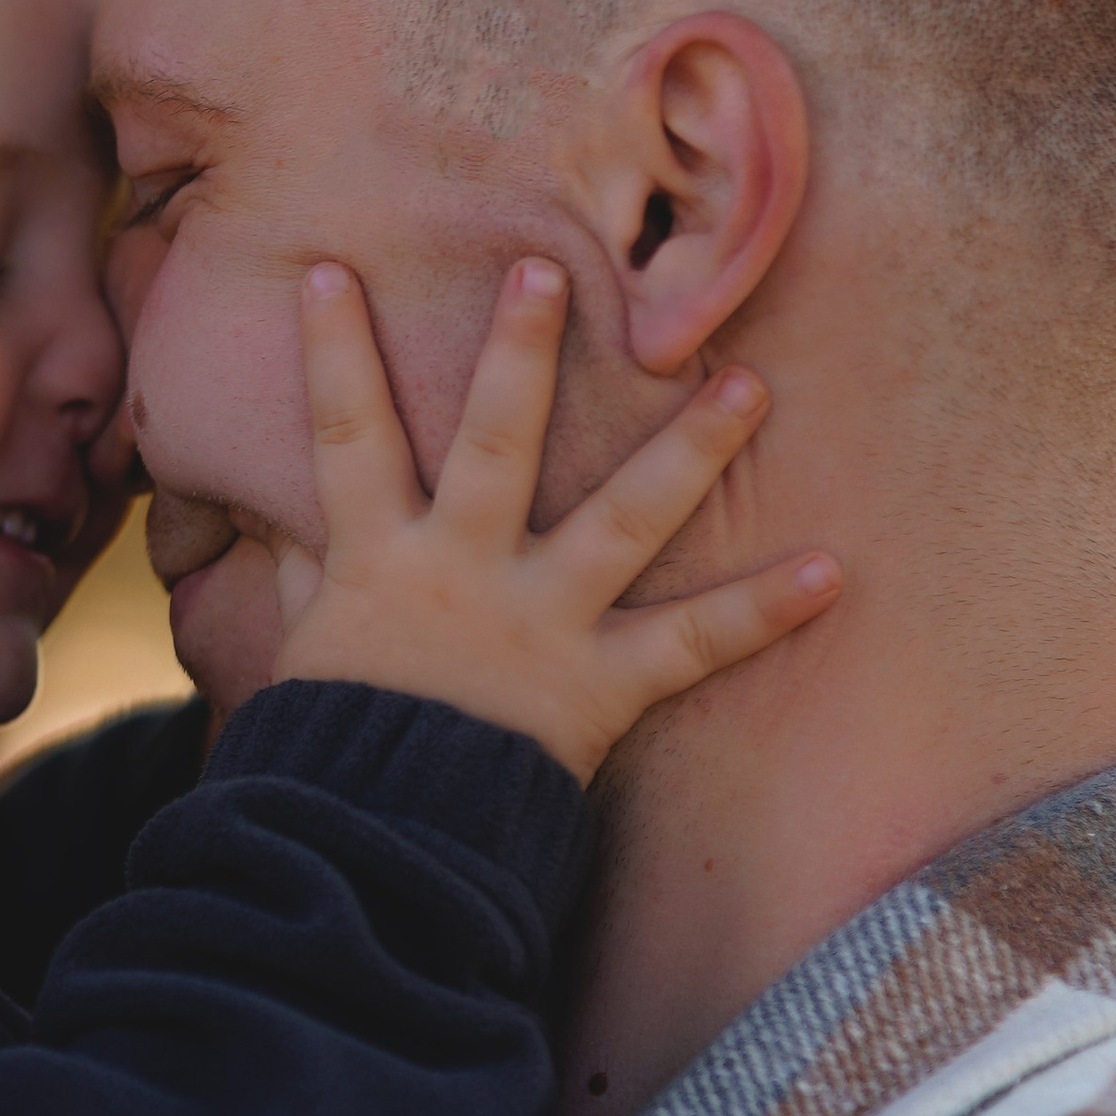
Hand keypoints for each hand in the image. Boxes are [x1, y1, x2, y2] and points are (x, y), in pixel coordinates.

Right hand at [270, 257, 839, 782]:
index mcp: (378, 555)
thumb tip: (285, 521)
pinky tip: (829, 573)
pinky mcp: (598, 684)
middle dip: (520, 351)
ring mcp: (539, 620)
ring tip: (747, 381)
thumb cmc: (335, 745)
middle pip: (493, 440)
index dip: (331, 351)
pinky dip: (761, 612)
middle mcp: (463, 568)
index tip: (330, 268)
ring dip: (689, 448)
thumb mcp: (306, 647)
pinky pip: (691, 643)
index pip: (344, 433)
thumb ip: (310, 574)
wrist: (376, 847)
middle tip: (548, 268)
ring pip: (622, 517)